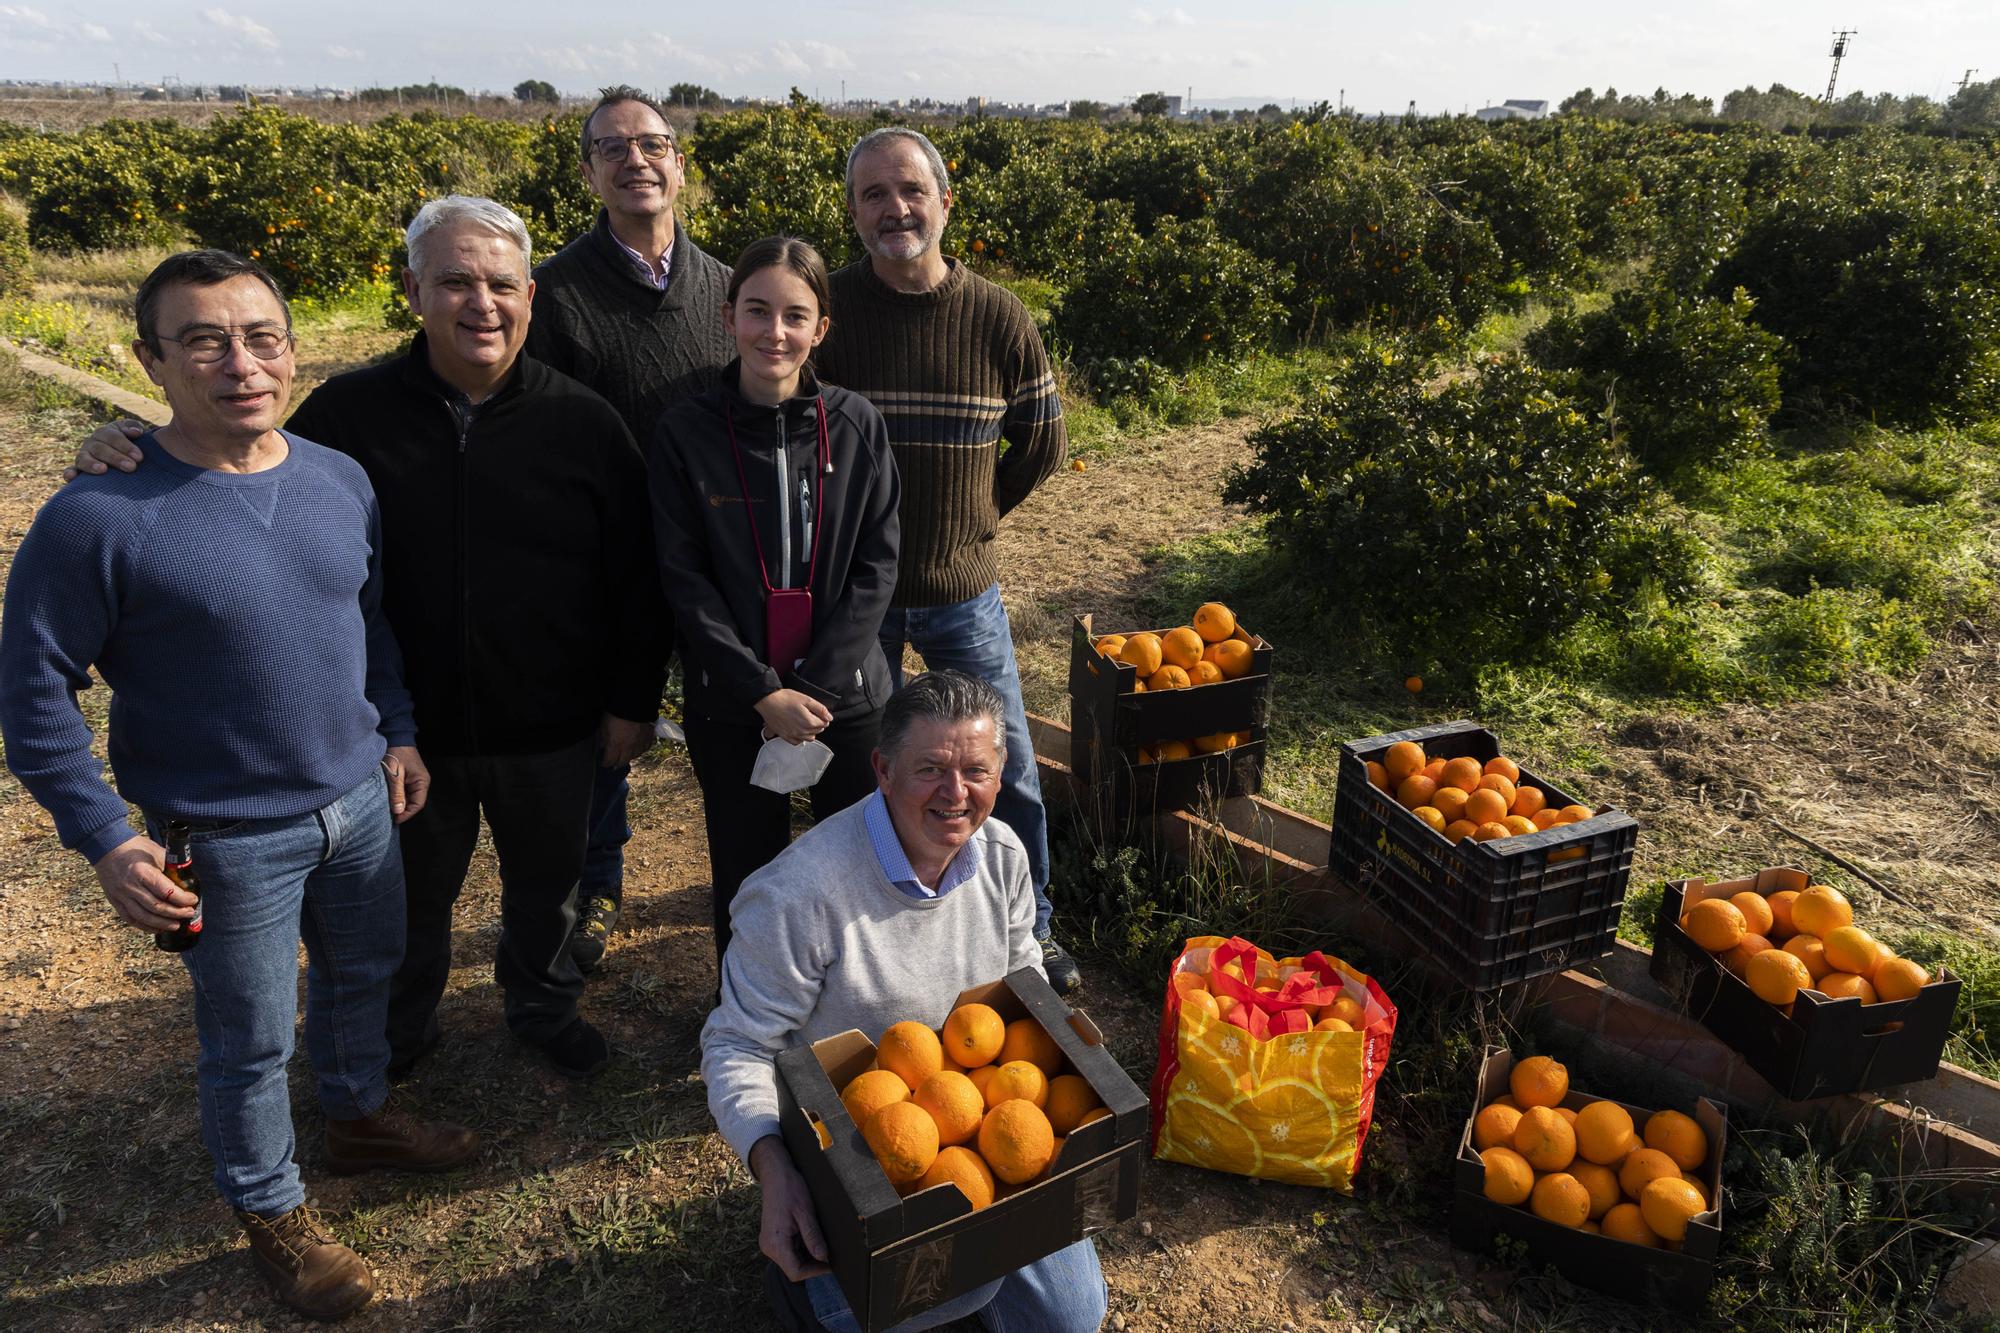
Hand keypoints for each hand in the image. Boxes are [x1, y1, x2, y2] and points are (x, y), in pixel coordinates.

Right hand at [64, 419, 146, 482]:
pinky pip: (71, 471)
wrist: (124, 458)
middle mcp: (92, 443)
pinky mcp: (78, 470)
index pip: (113, 437)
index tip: (139, 457)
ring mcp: (83, 456)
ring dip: (91, 464)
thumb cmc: (132, 444)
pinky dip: (70, 473)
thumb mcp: (133, 432)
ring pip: (83, 459)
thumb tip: (135, 431)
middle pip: (100, 449)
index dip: (125, 446)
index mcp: (105, 433)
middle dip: (115, 457)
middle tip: (131, 467)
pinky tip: (71, 477)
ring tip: (103, 469)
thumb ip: (134, 427)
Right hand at [93, 835, 197, 932]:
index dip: (182, 899)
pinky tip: (157, 928)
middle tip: (189, 913)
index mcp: (143, 872)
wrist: (107, 847)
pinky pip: (130, 918)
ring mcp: (121, 895)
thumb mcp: (157, 852)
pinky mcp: (115, 901)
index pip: (166, 892)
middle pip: (156, 907)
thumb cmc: (136, 848)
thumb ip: (171, 868)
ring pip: (143, 916)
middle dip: (176, 913)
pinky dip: (144, 926)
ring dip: (162, 923)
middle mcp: (131, 886)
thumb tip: (187, 882)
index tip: (193, 900)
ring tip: (176, 925)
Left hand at [383, 746, 429, 822]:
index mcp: (422, 782)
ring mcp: (415, 780)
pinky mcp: (408, 778)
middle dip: (402, 810)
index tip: (394, 819)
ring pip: (408, 798)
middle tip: (388, 815)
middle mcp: (421, 782)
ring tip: (387, 808)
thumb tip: (398, 811)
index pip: (418, 804)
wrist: (396, 737)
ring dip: (399, 803)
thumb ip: (397, 793)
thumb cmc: (396, 754)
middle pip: (413, 802)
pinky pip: (405, 792)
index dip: (406, 814)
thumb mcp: (394, 775)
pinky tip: (388, 798)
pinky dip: (397, 796)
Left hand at [598, 713, 654, 767]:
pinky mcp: (648, 737)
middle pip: (622, 762)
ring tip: (625, 755)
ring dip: (628, 757)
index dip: (605, 763)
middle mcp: (628, 748)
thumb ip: (603, 738)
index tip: (603, 762)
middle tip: (613, 762)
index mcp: (615, 745)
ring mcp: (639, 743)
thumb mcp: (603, 726)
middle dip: (616, 763)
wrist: (634, 702)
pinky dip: (640, 749)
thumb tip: (602, 746)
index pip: (609, 761)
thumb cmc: (615, 713)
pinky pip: (645, 748)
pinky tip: (637, 748)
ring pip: (634, 756)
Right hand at [750, 1136, 828, 1279]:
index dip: (815, 1271)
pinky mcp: (773, 1238)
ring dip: (807, 1255)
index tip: (830, 1263)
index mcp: (775, 1243)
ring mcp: (769, 1243)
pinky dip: (801, 1247)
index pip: (795, 1272)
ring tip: (819, 1238)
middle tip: (829, 1251)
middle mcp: (769, 1247)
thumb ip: (813, 1237)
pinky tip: (809, 1234)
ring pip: (792, 1260)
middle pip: (794, 1268)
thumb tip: (823, 1258)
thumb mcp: (806, 1212)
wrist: (775, 1174)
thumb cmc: (790, 1189)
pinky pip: (788, 1251)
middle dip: (812, 1263)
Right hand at [753, 689, 832, 744]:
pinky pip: (797, 742)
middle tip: (811, 715)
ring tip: (805, 722)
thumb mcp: (806, 699)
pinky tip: (798, 730)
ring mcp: (793, 735)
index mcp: (809, 722)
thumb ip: (820, 709)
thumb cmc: (785, 698)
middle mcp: (802, 732)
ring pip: (809, 738)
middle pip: (817, 731)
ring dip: (810, 731)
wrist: (768, 701)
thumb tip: (829, 717)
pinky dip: (800, 737)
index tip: (818, 713)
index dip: (823, 717)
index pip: (824, 724)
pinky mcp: (785, 737)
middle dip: (817, 724)